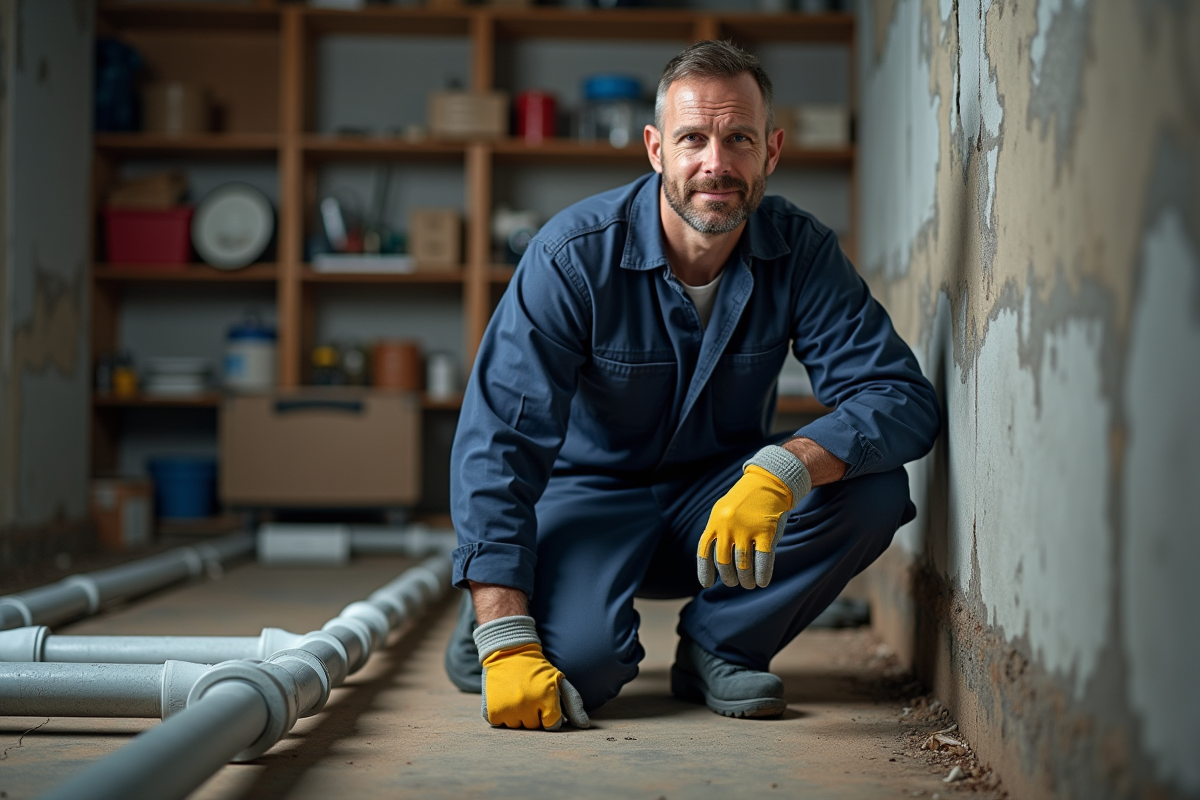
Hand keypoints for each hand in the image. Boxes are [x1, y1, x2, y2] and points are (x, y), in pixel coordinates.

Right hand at [473, 615, 588, 729]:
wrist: (509, 651)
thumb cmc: (538, 669)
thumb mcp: (559, 681)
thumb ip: (574, 704)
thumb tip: (585, 726)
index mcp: (546, 698)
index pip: (552, 725)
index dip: (549, 714)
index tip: (544, 700)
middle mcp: (527, 705)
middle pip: (534, 727)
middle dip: (534, 713)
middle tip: (529, 694)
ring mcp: (508, 709)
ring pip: (517, 727)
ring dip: (517, 715)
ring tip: (517, 694)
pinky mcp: (492, 711)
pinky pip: (500, 723)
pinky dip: (501, 714)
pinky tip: (504, 698)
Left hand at [697, 445, 812, 589]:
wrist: (769, 481)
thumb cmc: (745, 501)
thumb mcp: (723, 511)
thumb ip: (718, 533)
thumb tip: (714, 565)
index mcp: (715, 521)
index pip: (704, 551)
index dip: (704, 571)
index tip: (707, 584)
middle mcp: (727, 526)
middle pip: (723, 562)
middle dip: (729, 577)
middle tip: (734, 583)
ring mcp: (747, 528)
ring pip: (742, 564)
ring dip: (746, 579)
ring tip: (749, 584)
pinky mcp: (766, 531)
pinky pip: (762, 560)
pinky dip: (762, 574)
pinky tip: (762, 582)